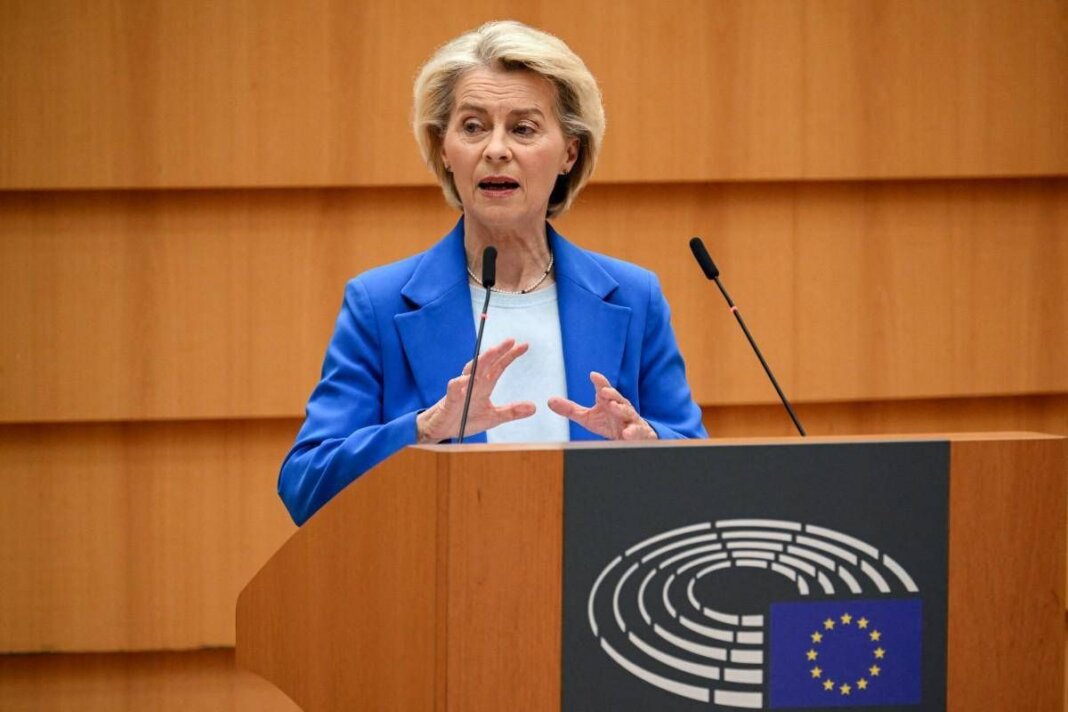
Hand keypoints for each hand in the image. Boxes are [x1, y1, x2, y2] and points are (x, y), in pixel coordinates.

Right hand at [416, 338, 534, 441]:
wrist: (443, 429)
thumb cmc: (467, 418)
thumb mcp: (493, 417)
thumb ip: (512, 411)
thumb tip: (534, 407)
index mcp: (485, 385)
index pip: (499, 366)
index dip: (510, 355)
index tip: (524, 345)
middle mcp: (473, 383)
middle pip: (487, 363)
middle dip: (498, 351)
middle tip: (511, 340)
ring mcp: (461, 389)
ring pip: (471, 370)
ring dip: (481, 360)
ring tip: (492, 352)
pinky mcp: (450, 400)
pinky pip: (454, 389)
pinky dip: (459, 383)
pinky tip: (465, 379)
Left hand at [547, 371, 657, 440]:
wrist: (631, 437)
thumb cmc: (609, 423)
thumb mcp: (588, 417)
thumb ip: (570, 410)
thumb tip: (550, 401)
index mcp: (609, 401)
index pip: (604, 389)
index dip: (600, 382)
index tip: (593, 375)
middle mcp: (621, 407)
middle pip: (617, 398)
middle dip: (612, 394)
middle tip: (604, 392)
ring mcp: (631, 419)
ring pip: (628, 412)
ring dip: (621, 409)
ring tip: (613, 407)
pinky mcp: (639, 432)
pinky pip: (637, 431)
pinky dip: (633, 432)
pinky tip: (627, 434)